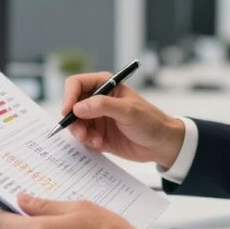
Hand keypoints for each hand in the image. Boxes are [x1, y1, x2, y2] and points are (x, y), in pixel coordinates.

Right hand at [61, 72, 184, 168]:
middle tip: (81, 133)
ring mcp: (97, 118)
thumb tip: (78, 107)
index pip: (77, 84)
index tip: (68, 111)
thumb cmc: (150, 121)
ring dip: (80, 133)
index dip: (69, 96)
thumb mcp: (128, 111)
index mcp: (105, 85)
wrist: (161, 144)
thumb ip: (103, 106)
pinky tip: (100, 145)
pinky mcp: (98, 134)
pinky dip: (87, 142)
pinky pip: (82, 137)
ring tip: (93, 140)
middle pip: (72, 105)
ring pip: (75, 123)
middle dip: (73, 119)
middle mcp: (98, 100)